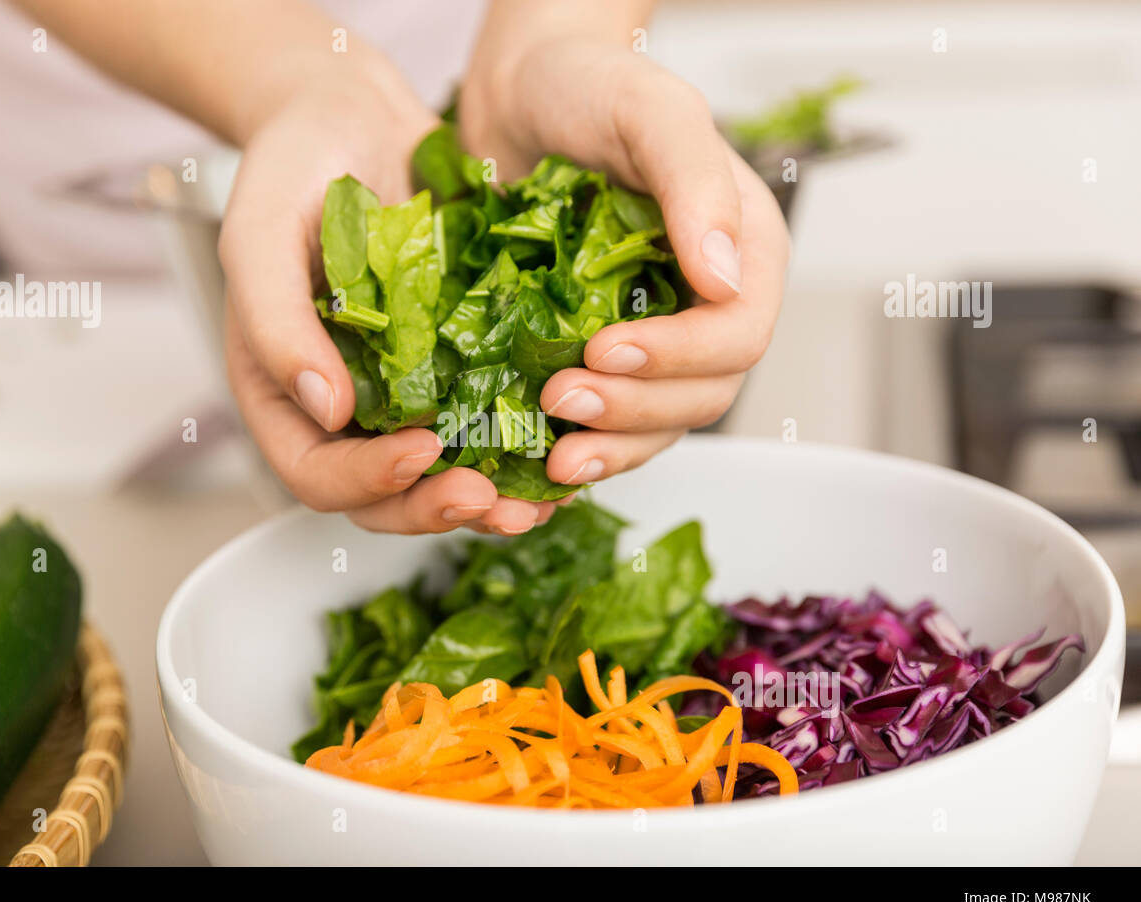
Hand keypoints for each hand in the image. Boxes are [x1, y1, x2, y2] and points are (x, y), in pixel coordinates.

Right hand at [220, 68, 564, 534]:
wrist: (351, 114)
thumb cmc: (290, 169)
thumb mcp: (260, 236)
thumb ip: (275, 323)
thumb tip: (323, 408)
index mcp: (286, 393)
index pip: (315, 474)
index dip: (367, 480)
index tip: (421, 452)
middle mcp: (347, 407)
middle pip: (385, 497)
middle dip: (436, 508)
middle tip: (490, 497)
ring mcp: (407, 391)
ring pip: (443, 475)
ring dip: (489, 498)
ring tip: (537, 498)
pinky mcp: (460, 364)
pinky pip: (489, 422)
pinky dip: (522, 446)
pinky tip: (562, 446)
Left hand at [460, 10, 789, 486]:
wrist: (518, 94)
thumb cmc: (590, 86)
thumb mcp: (650, 113)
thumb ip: (695, 184)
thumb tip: (726, 277)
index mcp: (744, 254)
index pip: (738, 336)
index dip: (678, 356)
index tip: (604, 348)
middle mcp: (707, 305)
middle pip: (701, 394)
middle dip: (634, 410)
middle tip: (561, 399)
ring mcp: (655, 335)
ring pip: (656, 422)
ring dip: (609, 445)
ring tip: (551, 452)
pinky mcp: (599, 353)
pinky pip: (608, 420)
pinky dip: (580, 443)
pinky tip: (538, 455)